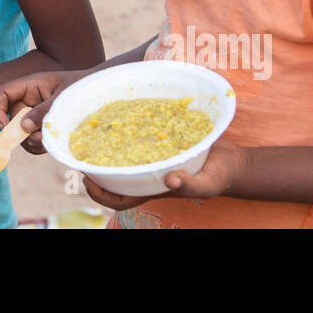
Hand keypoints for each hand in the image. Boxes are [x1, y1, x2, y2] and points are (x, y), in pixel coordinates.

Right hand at [0, 69, 83, 154]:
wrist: (99, 91)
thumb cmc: (82, 87)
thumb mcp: (63, 98)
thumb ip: (43, 112)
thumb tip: (23, 127)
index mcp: (30, 85)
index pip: (2, 93)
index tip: (5, 128)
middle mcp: (29, 99)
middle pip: (10, 118)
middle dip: (21, 133)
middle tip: (39, 140)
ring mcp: (34, 112)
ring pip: (20, 132)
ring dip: (31, 141)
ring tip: (50, 140)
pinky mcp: (41, 124)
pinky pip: (31, 138)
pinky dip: (38, 145)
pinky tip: (51, 142)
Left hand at [83, 138, 250, 209]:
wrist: (232, 161)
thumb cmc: (220, 176)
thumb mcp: (208, 183)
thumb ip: (191, 184)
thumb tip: (170, 180)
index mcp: (153, 188)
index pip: (119, 199)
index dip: (100, 194)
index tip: (86, 178)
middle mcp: (147, 174)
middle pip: (113, 177)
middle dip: (94, 168)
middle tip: (80, 151)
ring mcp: (152, 158)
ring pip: (122, 156)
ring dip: (106, 147)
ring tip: (94, 128)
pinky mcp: (160, 142)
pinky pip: (138, 137)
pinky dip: (128, 128)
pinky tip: (123, 113)